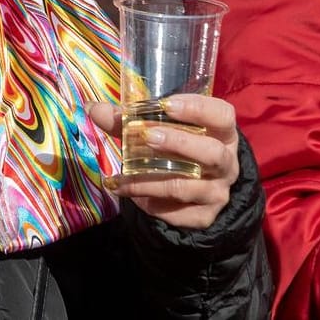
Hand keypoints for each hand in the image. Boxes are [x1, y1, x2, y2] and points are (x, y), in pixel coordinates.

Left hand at [88, 94, 238, 229]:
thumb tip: (93, 108)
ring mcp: (218, 191)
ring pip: (189, 187)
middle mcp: (226, 162)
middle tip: (147, 137)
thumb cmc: (175, 147)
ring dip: (152, 182)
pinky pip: (181, 214)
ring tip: (123, 177)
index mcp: (221, 131)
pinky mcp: (205, 216)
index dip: (198, 108)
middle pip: (212, 153)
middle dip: (179, 143)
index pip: (222, 115)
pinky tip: (135, 199)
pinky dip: (155, 206)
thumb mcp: (157, 130)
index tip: (166, 104)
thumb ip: (127, 119)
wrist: (194, 189)